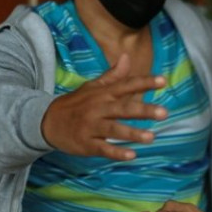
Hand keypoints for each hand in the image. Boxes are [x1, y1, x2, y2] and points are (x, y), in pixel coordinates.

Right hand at [41, 54, 166, 160]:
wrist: (47, 121)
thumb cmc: (77, 103)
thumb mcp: (93, 87)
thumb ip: (114, 75)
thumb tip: (127, 56)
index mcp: (103, 93)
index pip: (126, 85)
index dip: (144, 83)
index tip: (163, 81)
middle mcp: (98, 109)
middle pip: (123, 108)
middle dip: (143, 110)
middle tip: (164, 113)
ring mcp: (92, 127)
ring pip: (114, 130)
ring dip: (132, 134)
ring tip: (151, 137)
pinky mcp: (86, 144)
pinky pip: (103, 149)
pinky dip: (116, 152)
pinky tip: (131, 155)